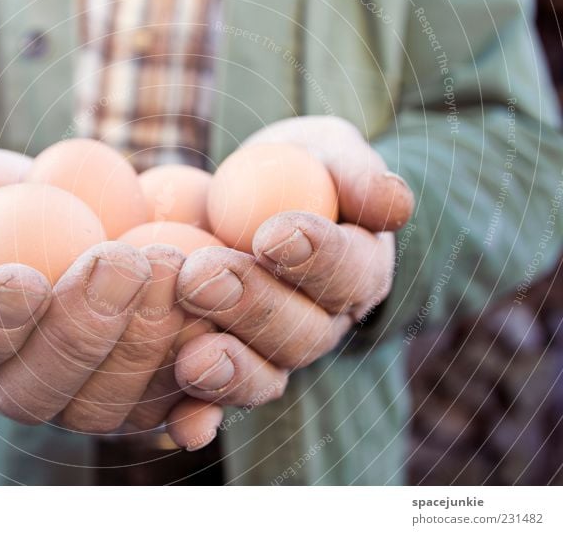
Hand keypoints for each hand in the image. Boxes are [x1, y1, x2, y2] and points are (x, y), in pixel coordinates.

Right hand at [0, 145, 190, 433]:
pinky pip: (168, 404)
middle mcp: (16, 390)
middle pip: (42, 391)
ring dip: (147, 343)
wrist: (72, 218)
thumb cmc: (1, 200)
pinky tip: (215, 346)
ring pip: (110, 403)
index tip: (21, 278)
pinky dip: (195, 384)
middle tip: (122, 261)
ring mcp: (82, 401)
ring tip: (176, 269)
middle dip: (83, 328)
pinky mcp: (140, 398)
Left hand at [160, 116, 414, 447]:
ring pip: (264, 374)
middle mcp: (322, 323)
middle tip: (202, 276)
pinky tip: (182, 422)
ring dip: (228, 367)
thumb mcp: (329, 151)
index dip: (318, 258)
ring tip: (189, 354)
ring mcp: (275, 353)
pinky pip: (218, 402)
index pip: (350, 272)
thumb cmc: (299, 168)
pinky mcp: (228, 366)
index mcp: (357, 271)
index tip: (274, 233)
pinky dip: (201, 416)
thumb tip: (392, 204)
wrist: (256, 195)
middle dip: (254, 307)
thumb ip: (357, 173)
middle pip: (302, 333)